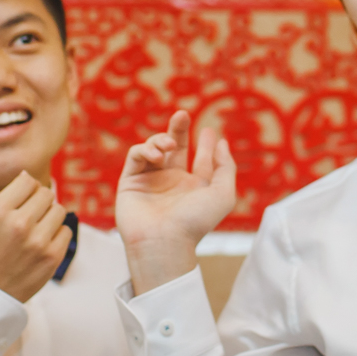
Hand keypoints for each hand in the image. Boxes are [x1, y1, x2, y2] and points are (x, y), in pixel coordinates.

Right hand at [0, 172, 73, 303]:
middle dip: (39, 201)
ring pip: (59, 210)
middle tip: (30, 215)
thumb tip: (28, 177)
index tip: (24, 198)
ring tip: (37, 229)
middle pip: (46, 193)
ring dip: (50, 217)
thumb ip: (4, 195)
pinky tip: (42, 243)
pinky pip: (66, 231)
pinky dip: (57, 234)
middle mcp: (19, 224)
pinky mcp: (52, 257)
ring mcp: (37, 241)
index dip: (27, 187)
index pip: (28, 180)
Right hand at [116, 110, 235, 294]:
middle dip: (178, 129)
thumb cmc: (195, 222)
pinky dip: (145, 149)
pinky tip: (157, 154)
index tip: (209, 131)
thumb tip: (222, 142)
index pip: (200, 159)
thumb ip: (226, 167)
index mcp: (194, 187)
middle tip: (182, 114)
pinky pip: (136, 156)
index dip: (205, 144)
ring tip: (169, 146)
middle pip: (174, 147)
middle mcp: (172, 182)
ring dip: (162, 140)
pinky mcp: (130, 181)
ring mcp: (150, 181)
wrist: (164, 241)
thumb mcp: (223, 194)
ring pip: (154, 148)